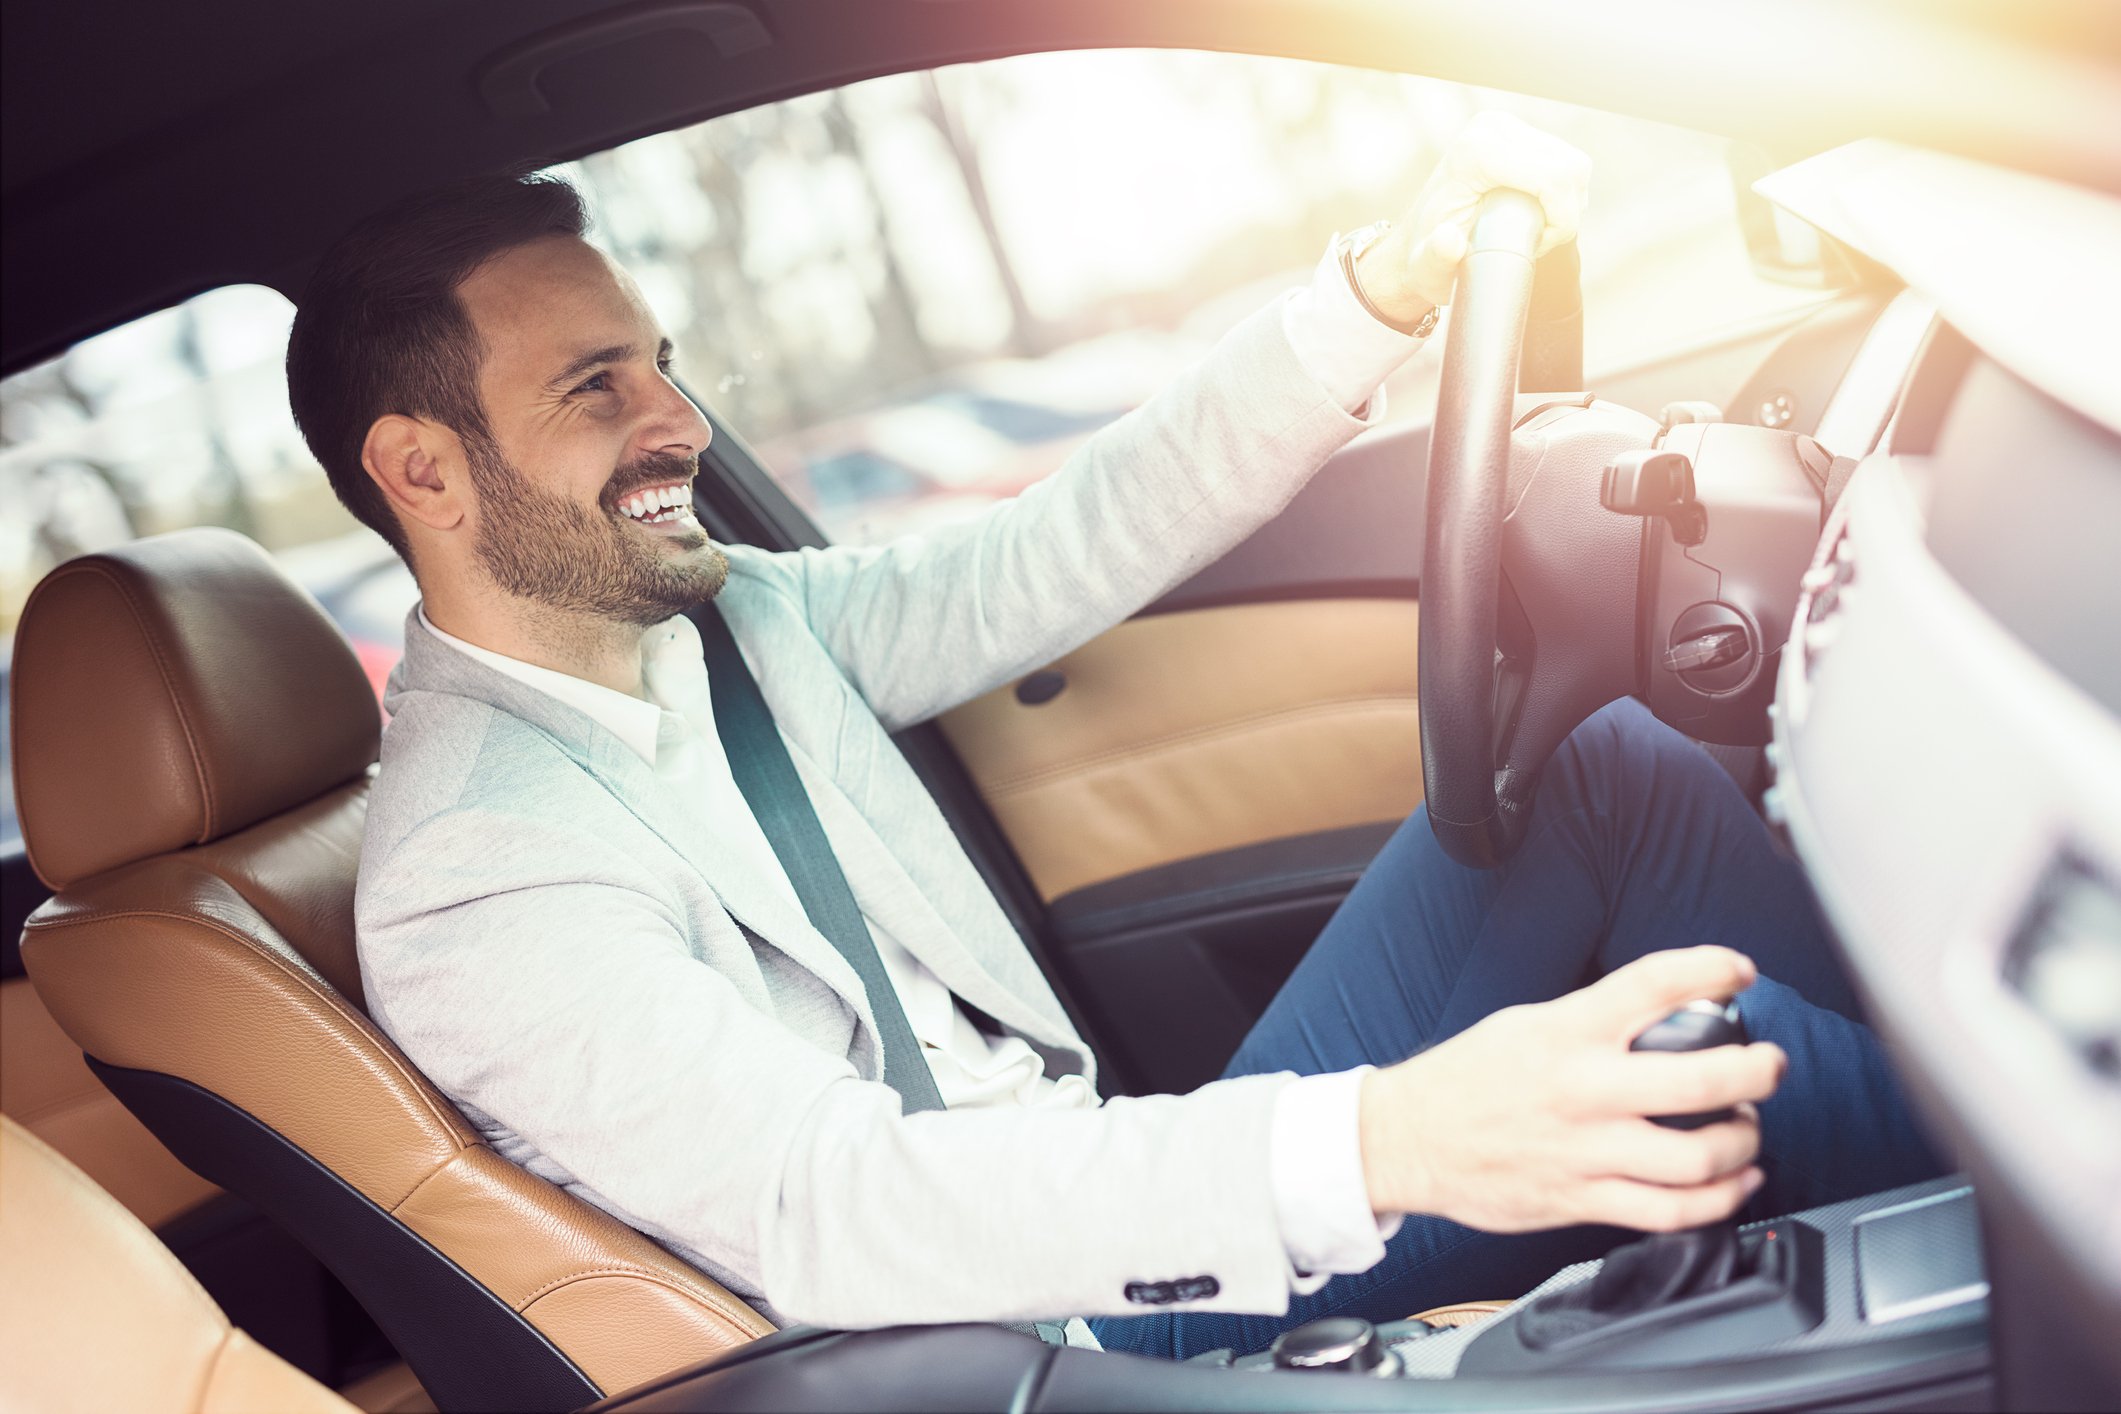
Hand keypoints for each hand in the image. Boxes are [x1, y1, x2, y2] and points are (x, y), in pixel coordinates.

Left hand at [1357, 110, 1593, 318]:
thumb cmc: (1425, 258)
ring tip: (1533, 230)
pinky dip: (1561, 194)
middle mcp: (1492, 128)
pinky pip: (1565, 162)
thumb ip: (1436, 257)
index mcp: (1475, 152)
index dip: (1561, 218)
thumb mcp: (1428, 267)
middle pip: (1572, 168)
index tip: (1537, 246)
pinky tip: (1535, 213)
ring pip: (1574, 166)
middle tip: (1537, 241)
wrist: (1417, 242)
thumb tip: (1447, 240)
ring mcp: (1505, 126)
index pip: (1554, 176)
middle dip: (1566, 213)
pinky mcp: (1517, 133)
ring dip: (1565, 204)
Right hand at [1359, 946, 1786, 1232]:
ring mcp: (1586, 1150)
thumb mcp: (1530, 1024)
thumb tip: (1668, 1016)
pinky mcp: (1582, 1200)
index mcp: (1568, 1031)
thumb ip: (1596, 1022)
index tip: (1741, 970)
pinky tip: (1733, 1184)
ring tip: (1747, 1131)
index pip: (1656, 983)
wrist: (1407, 1138)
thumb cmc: (1468, 1079)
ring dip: (1744, 1144)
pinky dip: (1719, 1200)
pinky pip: (1670, 1211)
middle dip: (1758, 1071)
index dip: (1714, 968)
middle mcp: (1584, 1089)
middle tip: (1770, 1065)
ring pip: (1698, 1157)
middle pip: (1703, 1080)